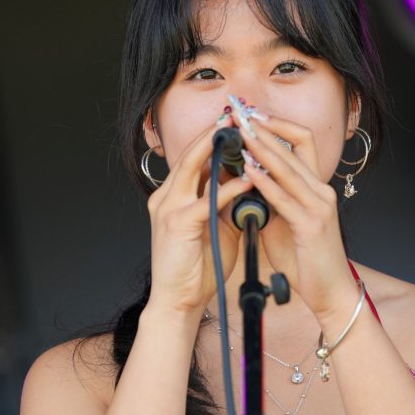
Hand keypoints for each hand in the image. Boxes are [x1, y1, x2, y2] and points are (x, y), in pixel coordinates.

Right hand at [145, 117, 255, 314]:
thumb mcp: (215, 226)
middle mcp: (166, 197)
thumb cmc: (198, 267)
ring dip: (217, 149)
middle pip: (190, 154)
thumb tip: (246, 181)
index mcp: (173, 196)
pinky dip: (228, 188)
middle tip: (238, 114)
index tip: (236, 122)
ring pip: (192, 168)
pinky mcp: (177, 224)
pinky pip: (205, 200)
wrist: (179, 301)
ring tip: (241, 132)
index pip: (193, 158)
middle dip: (214, 133)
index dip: (213, 139)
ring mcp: (168, 208)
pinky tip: (248, 179)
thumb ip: (225, 202)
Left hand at [239, 111, 356, 319]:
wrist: (330, 292)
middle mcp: (322, 190)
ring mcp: (319, 206)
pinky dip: (265, 183)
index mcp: (316, 187)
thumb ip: (268, 201)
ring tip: (239, 132)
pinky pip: (285, 198)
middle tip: (240, 111)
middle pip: (296, 144)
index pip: (301, 141)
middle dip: (264, 126)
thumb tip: (242, 183)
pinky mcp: (312, 225)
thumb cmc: (306, 261)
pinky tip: (247, 171)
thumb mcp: (283, 224)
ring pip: (289, 166)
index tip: (250, 114)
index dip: (277, 124)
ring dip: (262, 147)